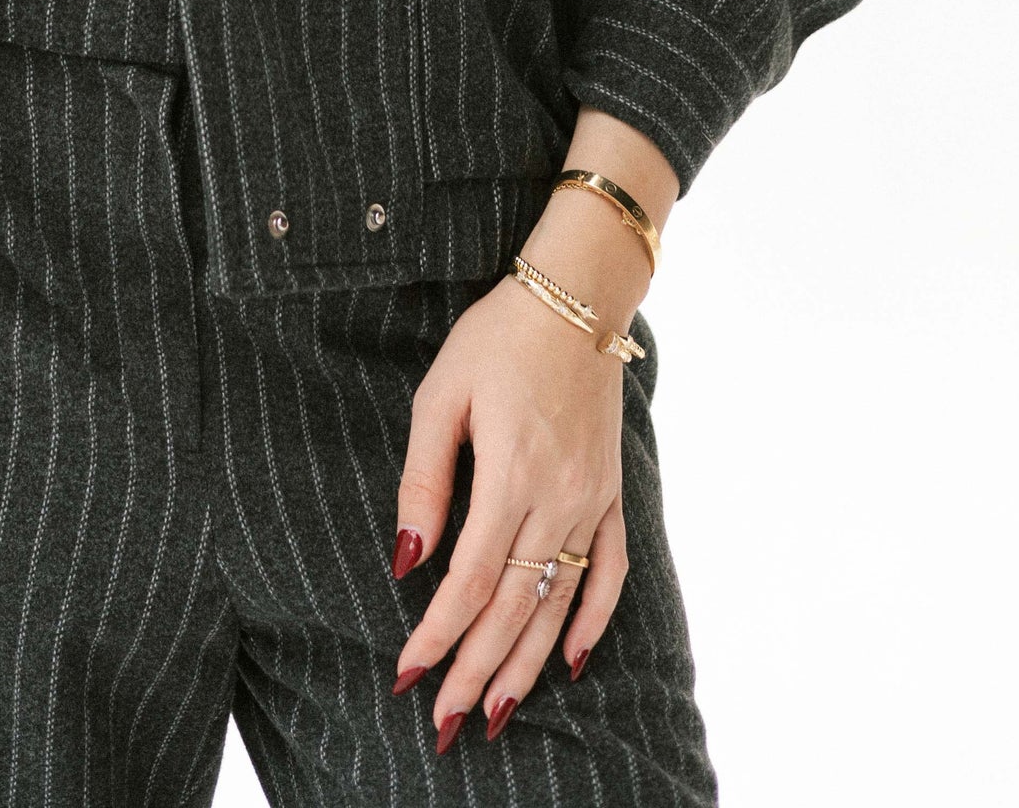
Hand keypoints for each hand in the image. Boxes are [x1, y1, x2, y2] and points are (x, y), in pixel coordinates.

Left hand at [390, 266, 627, 745]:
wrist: (576, 296)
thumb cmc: (496, 338)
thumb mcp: (440, 396)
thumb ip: (424, 480)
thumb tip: (408, 559)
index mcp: (511, 475)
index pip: (470, 581)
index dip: (438, 634)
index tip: (407, 673)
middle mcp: (558, 499)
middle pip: (514, 608)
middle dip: (475, 670)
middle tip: (444, 721)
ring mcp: (591, 500)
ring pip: (558, 603)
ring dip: (526, 664)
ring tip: (497, 712)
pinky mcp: (612, 493)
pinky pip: (610, 571)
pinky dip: (592, 621)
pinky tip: (568, 661)